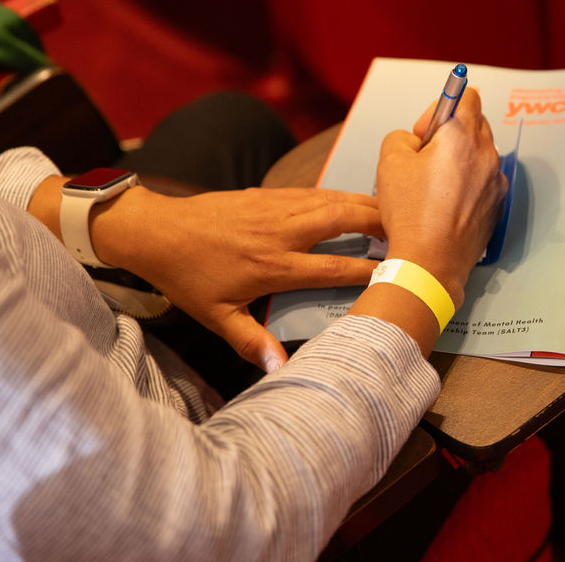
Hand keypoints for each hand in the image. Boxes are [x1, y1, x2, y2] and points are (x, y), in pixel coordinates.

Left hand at [95, 187, 382, 371]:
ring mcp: (275, 209)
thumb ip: (252, 342)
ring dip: (363, 203)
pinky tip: (351, 199)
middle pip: (342, 220)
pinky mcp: (267, 195)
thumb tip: (281, 370)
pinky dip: (338, 195)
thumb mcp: (217, 317)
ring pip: (331, 200)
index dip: (369, 269)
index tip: (395, 273)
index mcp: (275, 266)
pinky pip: (312, 192)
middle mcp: (282, 233)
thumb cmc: (188, 277)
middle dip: (378, 222)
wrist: (158, 231)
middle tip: (406, 229)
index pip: (334, 268)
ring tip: (390, 210)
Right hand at [375, 87, 507, 308]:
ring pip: (480, 155)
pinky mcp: (496, 205)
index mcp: (462, 135)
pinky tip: (445, 205)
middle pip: (475, 124)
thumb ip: (402, 136)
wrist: (430, 262)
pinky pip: (484, 182)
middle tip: (425, 158)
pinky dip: (468, 185)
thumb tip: (415, 141)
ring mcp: (495, 181)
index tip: (425, 131)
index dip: (442, 106)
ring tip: (434, 186)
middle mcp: (486, 153)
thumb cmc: (409, 211)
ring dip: (460, 160)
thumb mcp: (389, 161)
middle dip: (451, 133)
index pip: (467, 94)